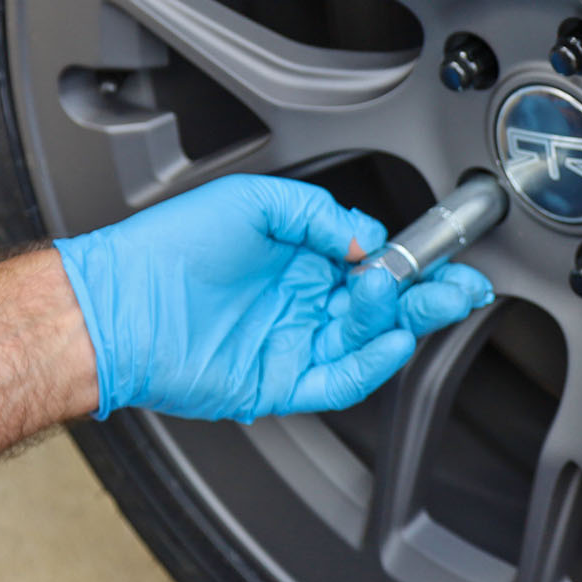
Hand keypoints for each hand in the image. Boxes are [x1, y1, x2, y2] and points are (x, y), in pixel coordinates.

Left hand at [54, 176, 493, 421]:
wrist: (117, 304)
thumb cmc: (168, 247)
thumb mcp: (253, 201)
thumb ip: (319, 215)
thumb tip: (368, 239)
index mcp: (299, 256)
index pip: (372, 261)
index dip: (410, 259)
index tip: (440, 251)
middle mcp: (301, 300)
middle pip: (383, 304)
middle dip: (430, 296)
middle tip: (465, 287)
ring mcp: (291, 341)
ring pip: (367, 340)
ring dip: (406, 323)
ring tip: (429, 302)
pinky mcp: (277, 381)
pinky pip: (337, 379)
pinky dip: (371, 364)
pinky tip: (395, 340)